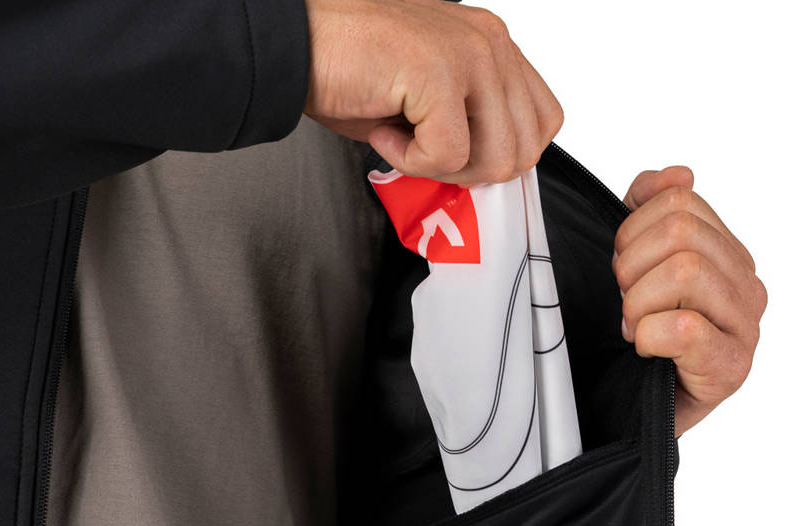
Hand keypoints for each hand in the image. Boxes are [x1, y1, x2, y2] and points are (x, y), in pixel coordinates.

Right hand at [302, 0, 563, 185]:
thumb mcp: (425, 101)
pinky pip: (447, 156)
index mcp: (491, 45)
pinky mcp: (440, 74)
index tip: (454, 156)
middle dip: (470, 172)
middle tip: (423, 155)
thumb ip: (467, 125)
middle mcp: (489, 43)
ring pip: (496, 157)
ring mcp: (469, 54)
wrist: (294, 46)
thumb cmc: (347, 69)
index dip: (498, 156)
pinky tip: (383, 131)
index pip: (541, 120)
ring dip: (442, 168)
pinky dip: (409, 162)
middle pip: (525, 148)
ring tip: (403, 140)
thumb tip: (481, 172)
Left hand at [611, 166, 767, 437]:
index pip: (679, 199)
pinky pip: (685, 327)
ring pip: (685, 271)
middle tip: (624, 303)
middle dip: (631, 267)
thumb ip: (649, 211)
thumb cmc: (638, 340)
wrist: (633, 411)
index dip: (630, 231)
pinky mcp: (729, 367)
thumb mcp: (637, 267)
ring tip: (634, 327)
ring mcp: (744, 326)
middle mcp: (745, 283)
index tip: (622, 271)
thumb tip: (675, 173)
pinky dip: (649, 335)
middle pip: (680, 232)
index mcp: (726, 252)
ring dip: (639, 303)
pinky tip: (645, 348)